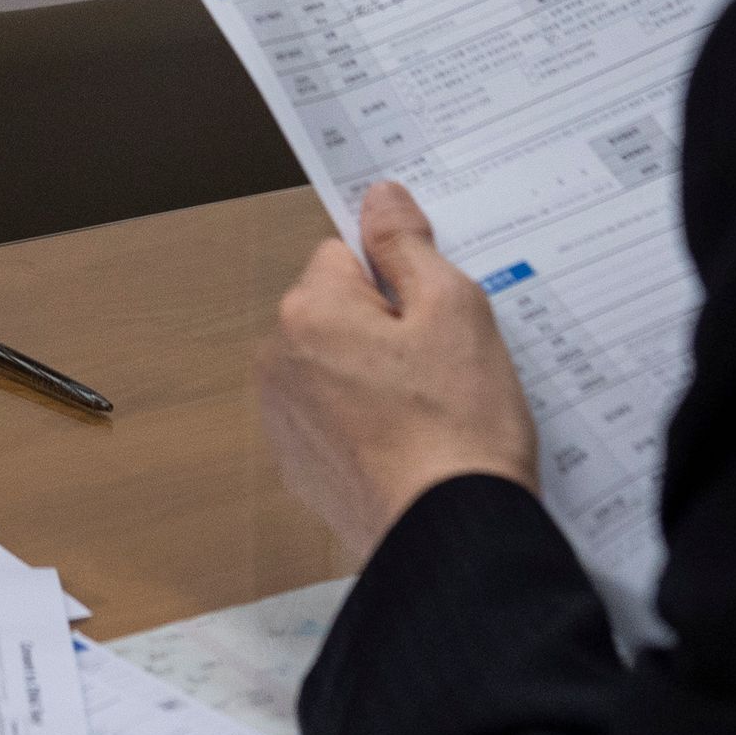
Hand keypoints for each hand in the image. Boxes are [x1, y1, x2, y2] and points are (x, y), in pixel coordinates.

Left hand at [258, 181, 542, 562]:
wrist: (451, 538)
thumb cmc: (456, 423)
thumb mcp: (453, 308)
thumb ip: (407, 244)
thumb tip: (379, 196)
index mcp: (308, 312)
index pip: (346, 255)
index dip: (398, 277)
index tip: (434, 312)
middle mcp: (279, 363)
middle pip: (337, 312)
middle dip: (385, 328)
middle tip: (443, 366)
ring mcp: (286, 422)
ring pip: (336, 367)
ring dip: (375, 377)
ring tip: (432, 412)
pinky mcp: (303, 471)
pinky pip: (336, 420)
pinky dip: (369, 426)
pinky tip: (413, 449)